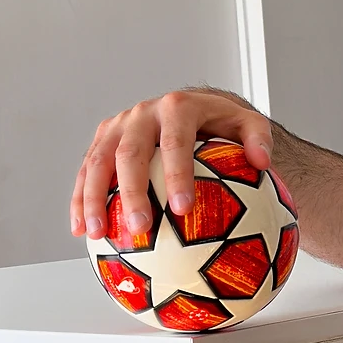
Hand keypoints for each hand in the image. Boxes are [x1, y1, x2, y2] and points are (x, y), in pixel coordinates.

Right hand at [72, 88, 274, 240]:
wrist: (190, 108)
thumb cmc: (223, 125)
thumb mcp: (248, 124)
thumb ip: (258, 139)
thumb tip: (262, 162)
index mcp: (177, 108)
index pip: (176, 141)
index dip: (176, 174)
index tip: (183, 209)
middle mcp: (142, 113)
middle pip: (130, 153)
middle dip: (131, 192)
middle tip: (140, 229)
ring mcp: (118, 125)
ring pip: (97, 162)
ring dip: (93, 199)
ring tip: (99, 234)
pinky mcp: (102, 140)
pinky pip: (86, 171)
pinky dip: (80, 199)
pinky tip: (82, 230)